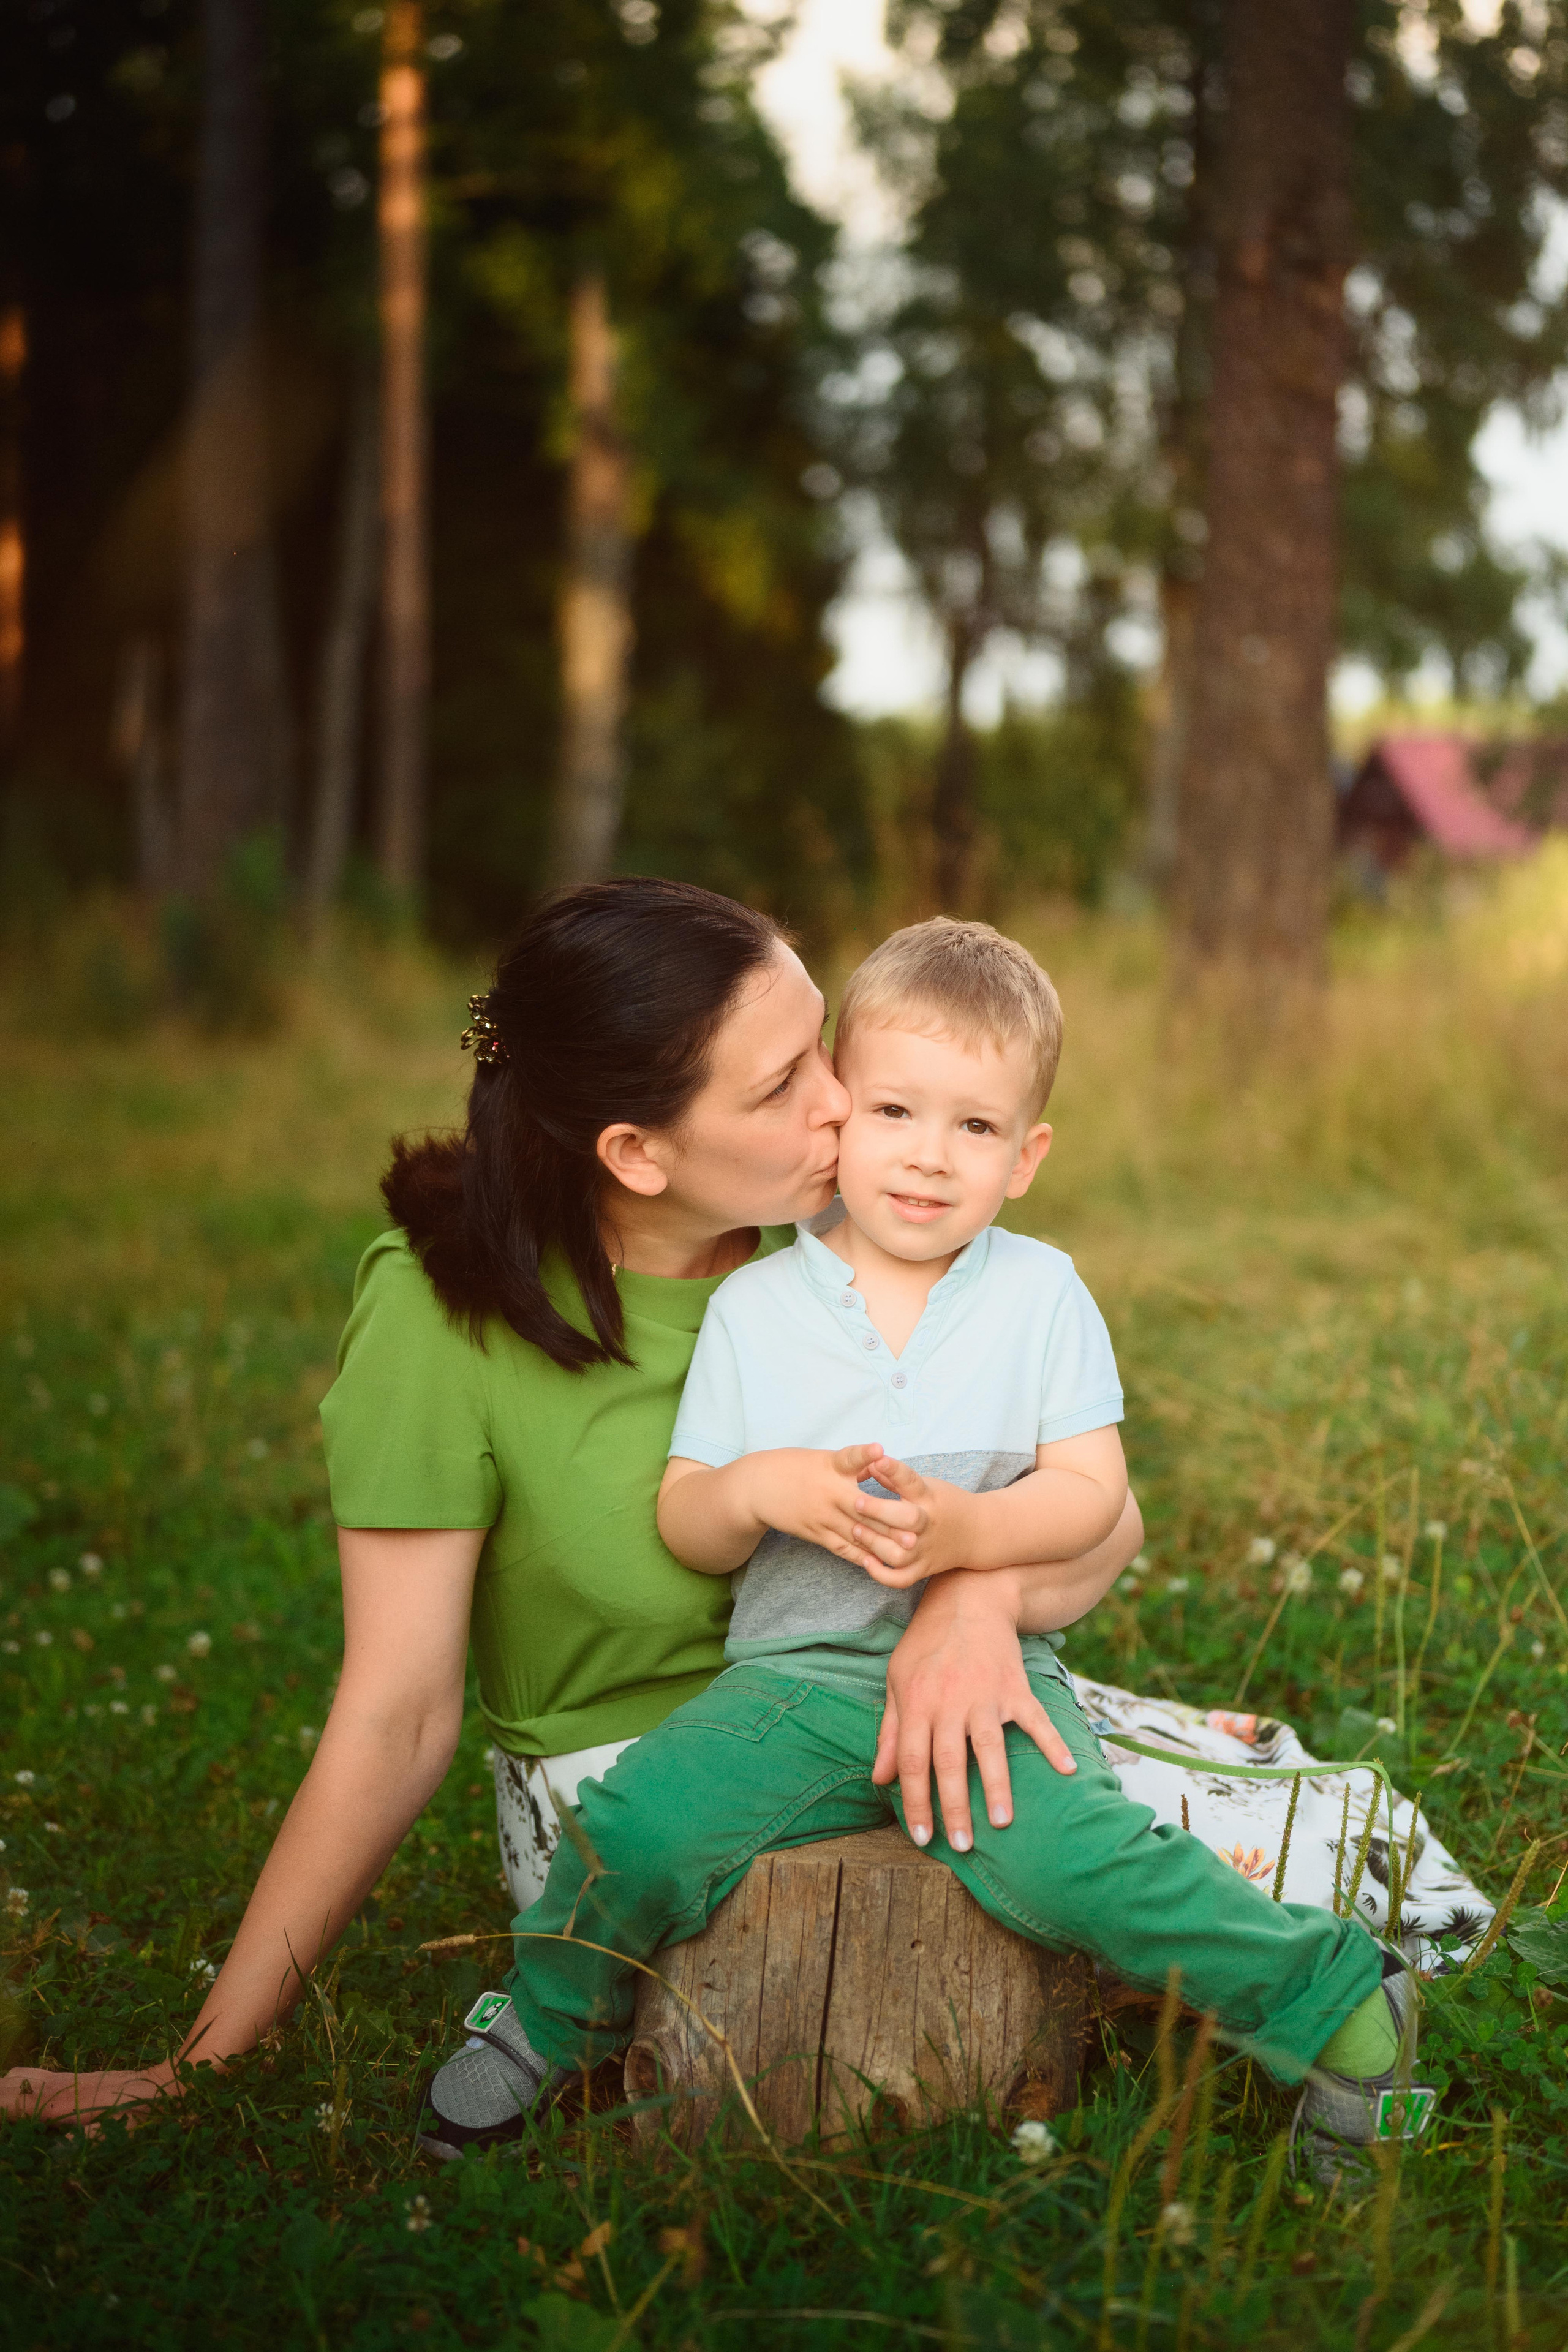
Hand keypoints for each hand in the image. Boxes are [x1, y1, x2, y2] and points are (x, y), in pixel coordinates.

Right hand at [1, 2060, 176, 2130]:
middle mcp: (56, 2085)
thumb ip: (81, 2144)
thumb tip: (52, 2160)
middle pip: (7, 2086)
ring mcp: (62, 2078)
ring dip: (3, 2093)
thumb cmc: (142, 2114)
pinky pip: (31, 2077)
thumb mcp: (116, 2134)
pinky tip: (17, 2105)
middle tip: (3, 2128)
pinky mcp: (71, 2078)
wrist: (166, 2084)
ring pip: (17, 2078)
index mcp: (59, 2101)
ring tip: (6, 2119)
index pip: (8, 2103)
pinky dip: (15, 2088)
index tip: (1, 2132)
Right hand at [743, 1444, 921, 1570]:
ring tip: (906, 1550)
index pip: (850, 1458)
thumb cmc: (792, 1467)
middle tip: (916, 1528)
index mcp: (831, 1466)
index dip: (865, 1454)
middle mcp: (829, 1491)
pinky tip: (878, 1562)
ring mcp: (822, 1515)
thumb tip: (879, 1460)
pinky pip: (841, 1546)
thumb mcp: (822, 1458)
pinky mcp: (815, 1532)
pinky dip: (859, 1555)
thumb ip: (852, 1464)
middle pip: (863, 1507)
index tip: (879, 1450)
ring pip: (856, 1532)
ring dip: (883, 1542)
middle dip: (890, 1519)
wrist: (757, 1488)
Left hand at [849, 1454, 978, 1586]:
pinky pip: (901, 1579)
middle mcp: (928, 1524)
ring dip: (876, 1544)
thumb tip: (870, 1461)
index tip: (877, 1459)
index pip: (911, 1480)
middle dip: (879, 1511)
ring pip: (899, 1554)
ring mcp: (925, 1549)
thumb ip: (896, 1477)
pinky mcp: (923, 1568)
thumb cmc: (945, 1503)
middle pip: (906, 1519)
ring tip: (856, 1531)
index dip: (894, 1469)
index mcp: (928, 1497)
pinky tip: (867, 1561)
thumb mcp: (926, 1485)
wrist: (976, 1533)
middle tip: (856, 1502)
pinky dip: (882, 1575)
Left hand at [877, 1569, 1074, 1851]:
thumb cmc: (927, 1644)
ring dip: (997, 1786)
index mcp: (918, 1703)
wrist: (968, 1598)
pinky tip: (1066, 1771)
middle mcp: (950, 1702)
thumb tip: (879, 1780)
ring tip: (1002, 1822)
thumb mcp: (898, 1681)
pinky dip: (1052, 1744)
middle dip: (954, 1806)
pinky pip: (1036, 1720)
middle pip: (950, 1761)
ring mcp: (986, 1695)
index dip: (915, 1801)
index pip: (913, 1761)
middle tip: (962, 1844)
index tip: (921, 1836)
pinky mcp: (1016, 1687)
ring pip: (990, 1746)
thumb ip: (890, 1732)